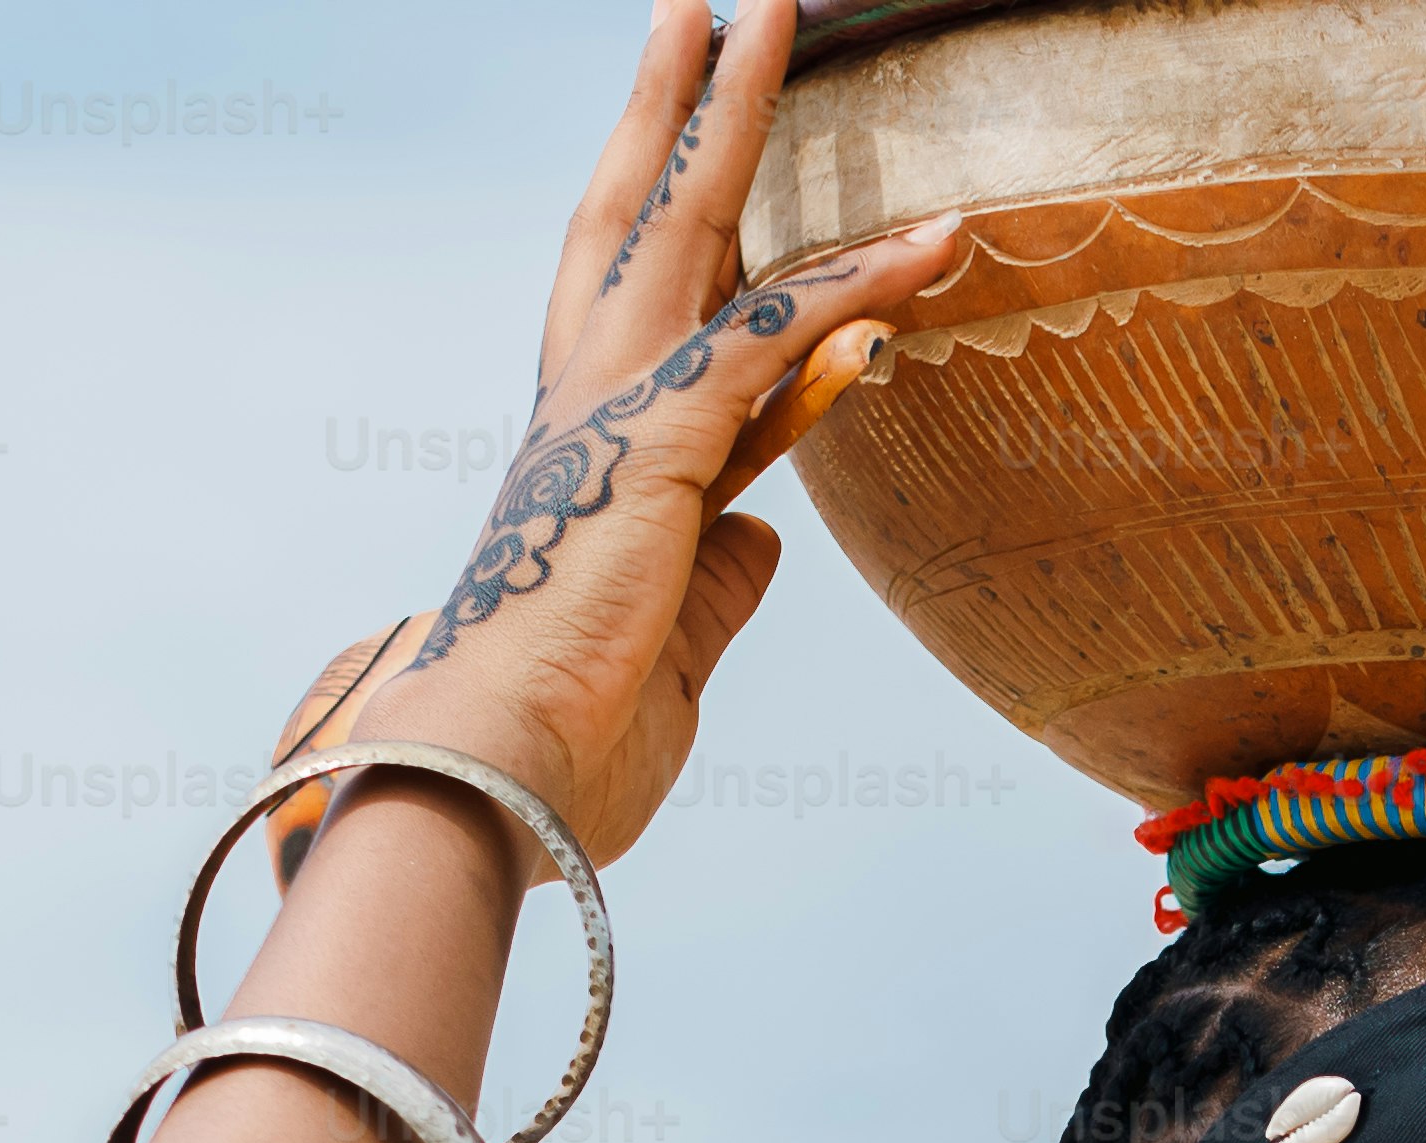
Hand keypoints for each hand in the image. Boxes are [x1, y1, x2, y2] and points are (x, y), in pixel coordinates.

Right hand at [315, 0, 959, 873]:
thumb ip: (717, 585)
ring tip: (770, 12)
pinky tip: (931, 243)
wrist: (495, 782)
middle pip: (635, 219)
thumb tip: (763, 542)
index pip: (654, 315)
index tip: (723, 159)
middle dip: (673, 109)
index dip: (696, 227)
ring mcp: (615, 415)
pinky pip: (774, 340)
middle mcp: (586, 409)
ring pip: (687, 227)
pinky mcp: (658, 447)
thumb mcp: (669, 651)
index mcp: (585, 458)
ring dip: (736, 117)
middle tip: (706, 9)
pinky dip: (856, 288)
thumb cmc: (565, 744)